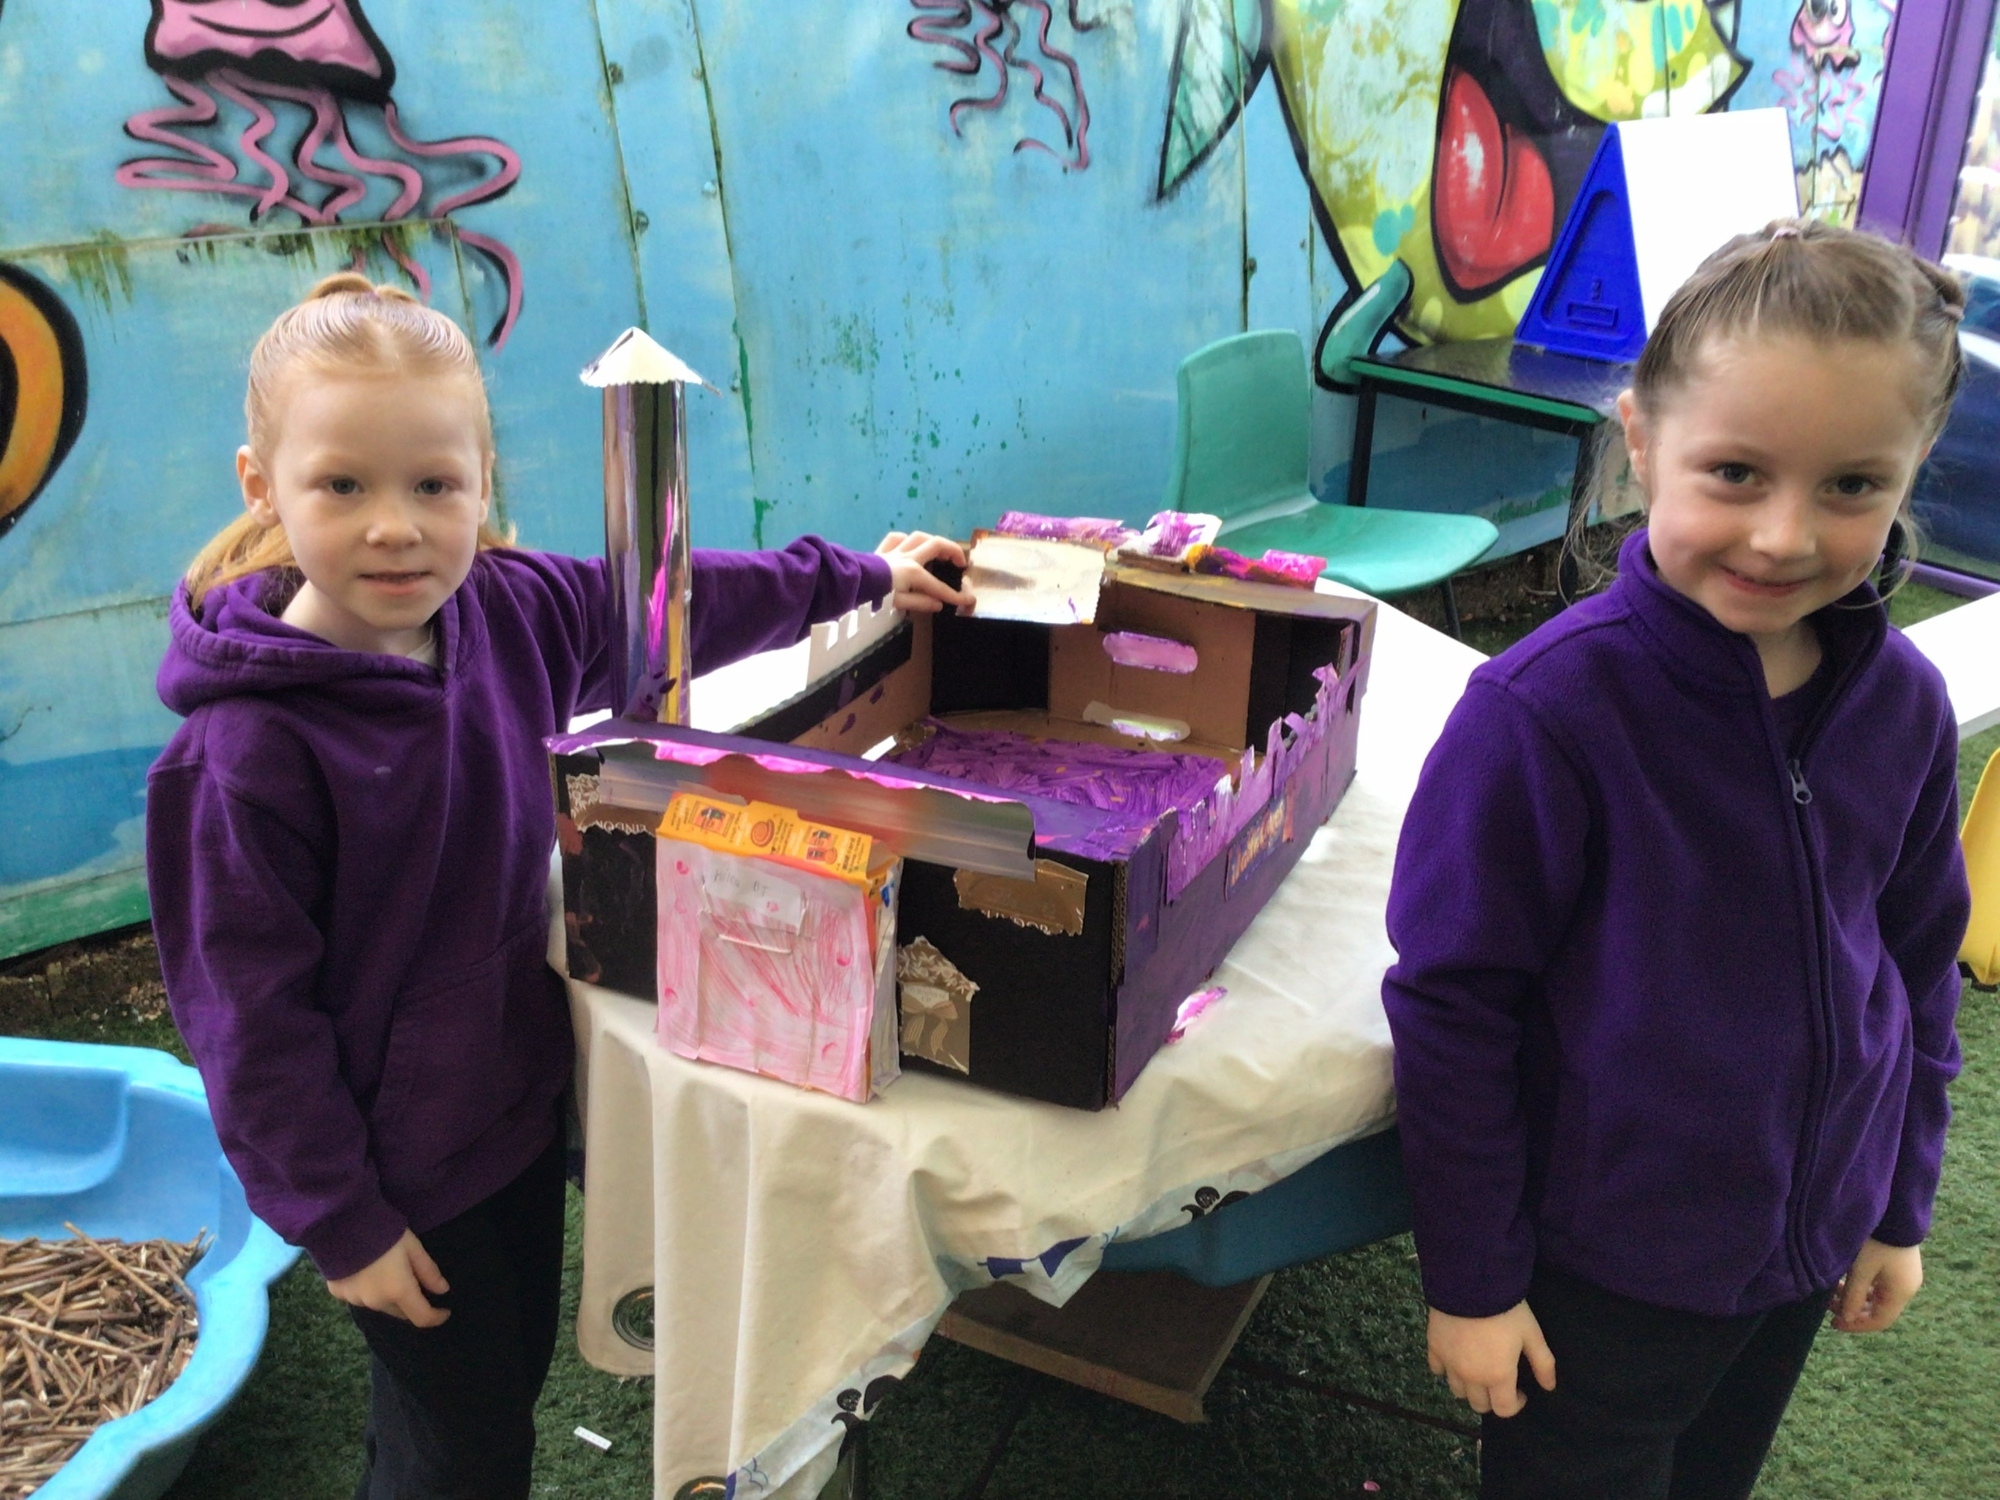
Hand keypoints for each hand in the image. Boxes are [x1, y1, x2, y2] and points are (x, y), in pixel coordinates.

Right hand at [325, 1229, 450, 1326]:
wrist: (341, 1224)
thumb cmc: (384, 1233)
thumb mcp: (413, 1247)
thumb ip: (428, 1271)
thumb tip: (442, 1290)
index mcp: (398, 1291)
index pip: (421, 1317)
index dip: (436, 1318)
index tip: (445, 1312)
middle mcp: (376, 1302)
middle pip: (400, 1313)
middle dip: (412, 1304)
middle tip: (416, 1284)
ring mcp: (354, 1300)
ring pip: (379, 1306)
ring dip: (389, 1297)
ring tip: (389, 1273)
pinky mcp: (338, 1293)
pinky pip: (359, 1298)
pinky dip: (368, 1291)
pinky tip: (367, 1271)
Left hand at [876, 530, 973, 612]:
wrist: (849, 582)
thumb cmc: (873, 596)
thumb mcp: (898, 604)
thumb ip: (920, 602)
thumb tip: (939, 604)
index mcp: (913, 573)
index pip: (938, 586)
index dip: (954, 595)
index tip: (967, 601)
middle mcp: (908, 557)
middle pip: (935, 545)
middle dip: (953, 551)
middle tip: (961, 562)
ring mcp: (894, 551)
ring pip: (918, 536)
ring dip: (933, 541)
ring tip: (941, 551)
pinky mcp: (881, 551)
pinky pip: (895, 538)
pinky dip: (906, 540)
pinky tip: (910, 546)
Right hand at [1427, 1301, 1555, 1417]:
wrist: (1470, 1284)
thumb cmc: (1506, 1310)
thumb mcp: (1532, 1334)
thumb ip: (1543, 1364)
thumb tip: (1549, 1387)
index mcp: (1498, 1377)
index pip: (1504, 1409)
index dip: (1516, 1405)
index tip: (1521, 1392)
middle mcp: (1471, 1377)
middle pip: (1479, 1405)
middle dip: (1492, 1399)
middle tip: (1499, 1381)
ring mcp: (1449, 1364)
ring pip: (1457, 1391)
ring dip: (1469, 1387)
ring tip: (1477, 1369)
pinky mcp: (1434, 1348)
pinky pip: (1436, 1370)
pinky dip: (1446, 1369)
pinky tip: (1455, 1358)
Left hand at [1830, 1239, 1921, 1332]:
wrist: (1895, 1212)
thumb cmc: (1877, 1241)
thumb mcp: (1860, 1269)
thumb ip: (1852, 1295)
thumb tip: (1846, 1318)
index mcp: (1900, 1293)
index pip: (1880, 1321)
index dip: (1856, 1326)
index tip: (1834, 1324)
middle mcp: (1906, 1288)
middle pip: (1878, 1309)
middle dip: (1852, 1310)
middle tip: (1829, 1306)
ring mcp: (1903, 1276)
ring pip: (1877, 1297)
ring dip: (1855, 1298)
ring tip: (1831, 1292)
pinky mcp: (1898, 1266)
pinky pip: (1879, 1285)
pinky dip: (1862, 1287)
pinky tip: (1843, 1281)